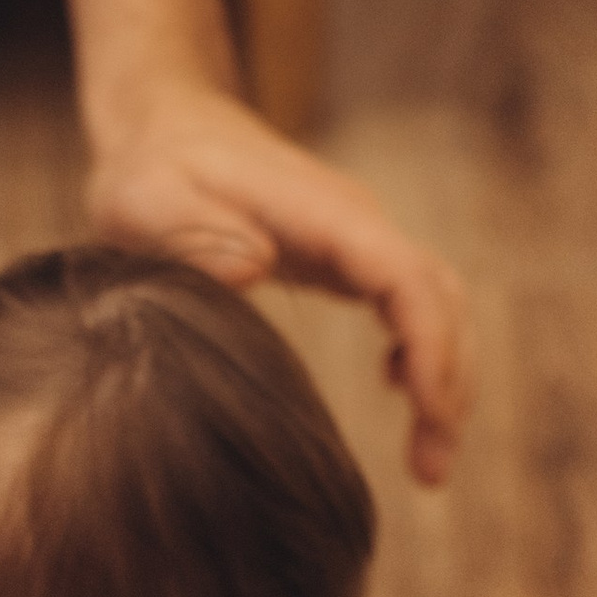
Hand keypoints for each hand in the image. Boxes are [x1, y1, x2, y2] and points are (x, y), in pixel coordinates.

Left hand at [58, 0, 473, 485]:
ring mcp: (353, 238)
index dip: (430, 346)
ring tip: (429, 458)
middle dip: (450, 381)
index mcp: (319, 212)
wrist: (162, 126)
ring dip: (444, 375)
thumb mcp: (145, 199)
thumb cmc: (150, 168)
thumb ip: (194, 233)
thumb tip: (253, 268)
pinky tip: (399, 393)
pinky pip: (406, 302)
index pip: (405, 277)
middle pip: (439, 296)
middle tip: (433, 470)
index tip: (429, 413)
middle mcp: (353, 222)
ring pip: (434, 301)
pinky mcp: (342, 255)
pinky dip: (421, 350)